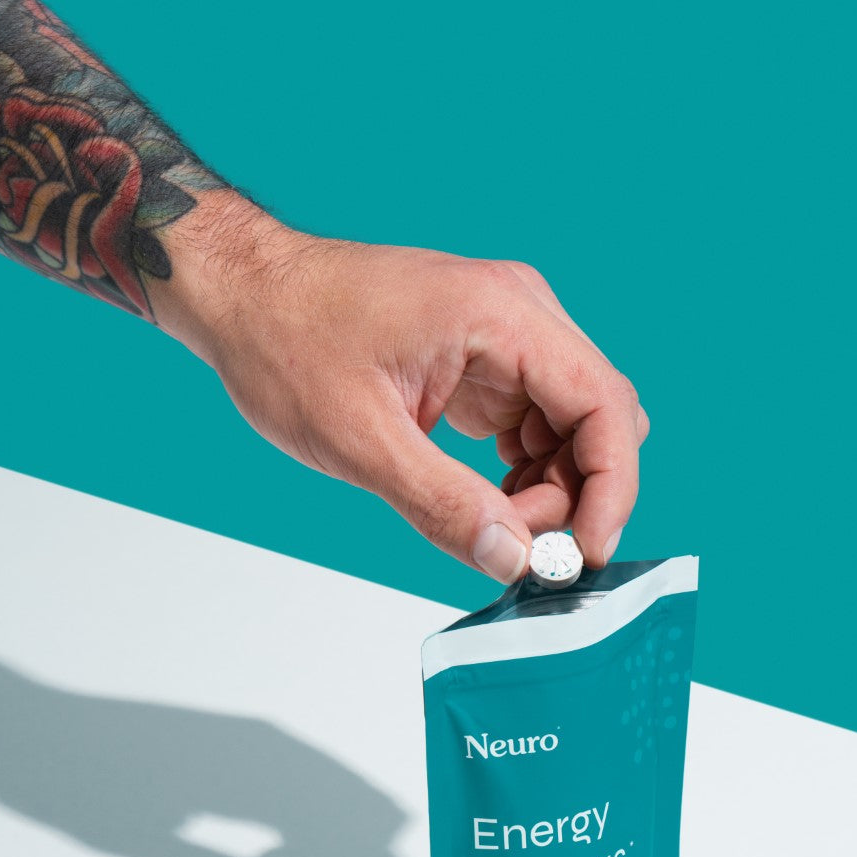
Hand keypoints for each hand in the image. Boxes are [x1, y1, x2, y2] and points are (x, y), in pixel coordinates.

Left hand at [155, 192, 648, 582]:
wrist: (245, 296)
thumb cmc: (286, 339)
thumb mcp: (359, 439)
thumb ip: (443, 504)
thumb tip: (512, 559)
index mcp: (499, 313)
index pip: (602, 404)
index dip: (612, 486)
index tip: (587, 551)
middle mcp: (517, 313)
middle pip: (597, 418)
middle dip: (576, 495)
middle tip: (522, 550)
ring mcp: (505, 335)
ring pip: (571, 429)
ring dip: (551, 489)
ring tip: (491, 528)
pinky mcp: (486, 359)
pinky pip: (537, 425)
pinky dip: (526, 474)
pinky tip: (487, 505)